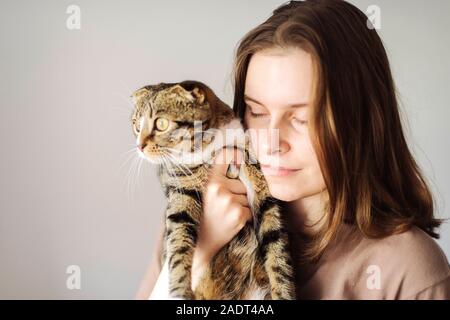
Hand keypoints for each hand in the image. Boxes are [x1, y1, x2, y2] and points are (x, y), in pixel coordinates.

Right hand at [191, 147, 251, 289]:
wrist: (201, 242)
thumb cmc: (204, 215)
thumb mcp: (206, 193)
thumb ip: (219, 178)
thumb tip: (239, 160)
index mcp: (209, 181)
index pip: (225, 156)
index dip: (235, 154)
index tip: (239, 155)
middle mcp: (219, 188)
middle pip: (243, 182)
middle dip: (240, 192)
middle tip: (225, 205)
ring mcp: (229, 201)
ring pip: (248, 196)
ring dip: (243, 205)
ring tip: (227, 214)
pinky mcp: (238, 214)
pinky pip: (251, 209)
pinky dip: (246, 216)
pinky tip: (232, 221)